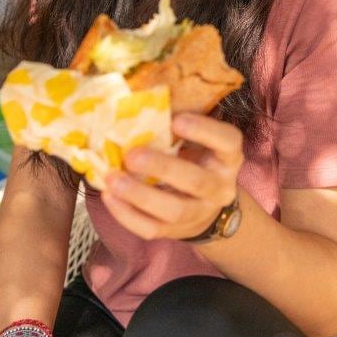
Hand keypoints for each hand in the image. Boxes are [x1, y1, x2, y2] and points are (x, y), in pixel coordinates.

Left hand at [102, 114, 243, 241]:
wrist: (206, 208)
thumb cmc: (196, 159)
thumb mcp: (199, 142)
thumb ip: (179, 126)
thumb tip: (139, 104)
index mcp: (228, 157)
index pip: (227, 142)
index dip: (204, 131)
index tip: (176, 119)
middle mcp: (219, 188)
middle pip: (195, 181)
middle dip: (162, 167)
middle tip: (132, 154)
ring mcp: (199, 213)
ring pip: (172, 210)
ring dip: (139, 195)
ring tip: (112, 178)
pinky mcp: (175, 232)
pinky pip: (150, 228)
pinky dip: (126, 214)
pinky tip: (108, 196)